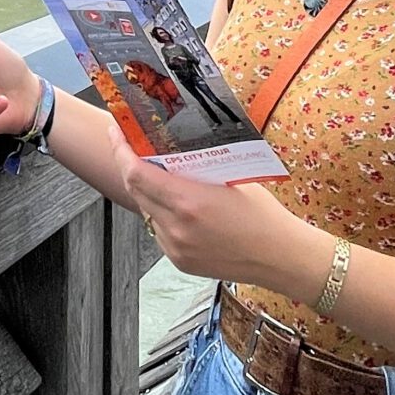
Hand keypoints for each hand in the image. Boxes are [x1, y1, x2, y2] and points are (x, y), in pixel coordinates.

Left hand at [107, 123, 302, 284]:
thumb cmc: (262, 215)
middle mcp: (176, 227)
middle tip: (133, 146)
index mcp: (188, 202)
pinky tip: (180, 206)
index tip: (116, 133)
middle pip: (136, 191)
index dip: (121, 151)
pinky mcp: (179, 261)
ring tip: (161, 177)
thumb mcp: (231, 178)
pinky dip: (162, 215)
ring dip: (148, 192)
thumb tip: (173, 147)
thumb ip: (197, 167)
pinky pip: (159, 230)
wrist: (278, 257)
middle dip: (130, 166)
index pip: (136, 174)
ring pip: (147, 211)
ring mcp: (175, 247)